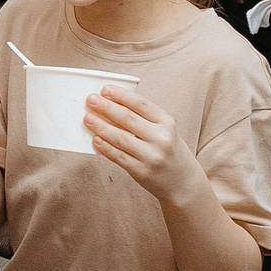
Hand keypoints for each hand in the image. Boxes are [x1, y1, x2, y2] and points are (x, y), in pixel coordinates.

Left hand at [84, 83, 204, 202]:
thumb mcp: (164, 130)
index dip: (121, 95)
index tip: (105, 89)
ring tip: (87, 118)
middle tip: (91, 100)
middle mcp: (161, 138)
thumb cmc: (168, 149)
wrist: (183, 181)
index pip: (141, 104)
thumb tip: (109, 105)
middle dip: (107, 108)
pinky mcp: (142, 171)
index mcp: (167, 122)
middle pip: (128, 119)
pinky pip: (119, 157)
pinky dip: (105, 147)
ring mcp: (152, 156)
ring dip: (101, 127)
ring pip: (121, 138)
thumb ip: (143, 118)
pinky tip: (95, 139)